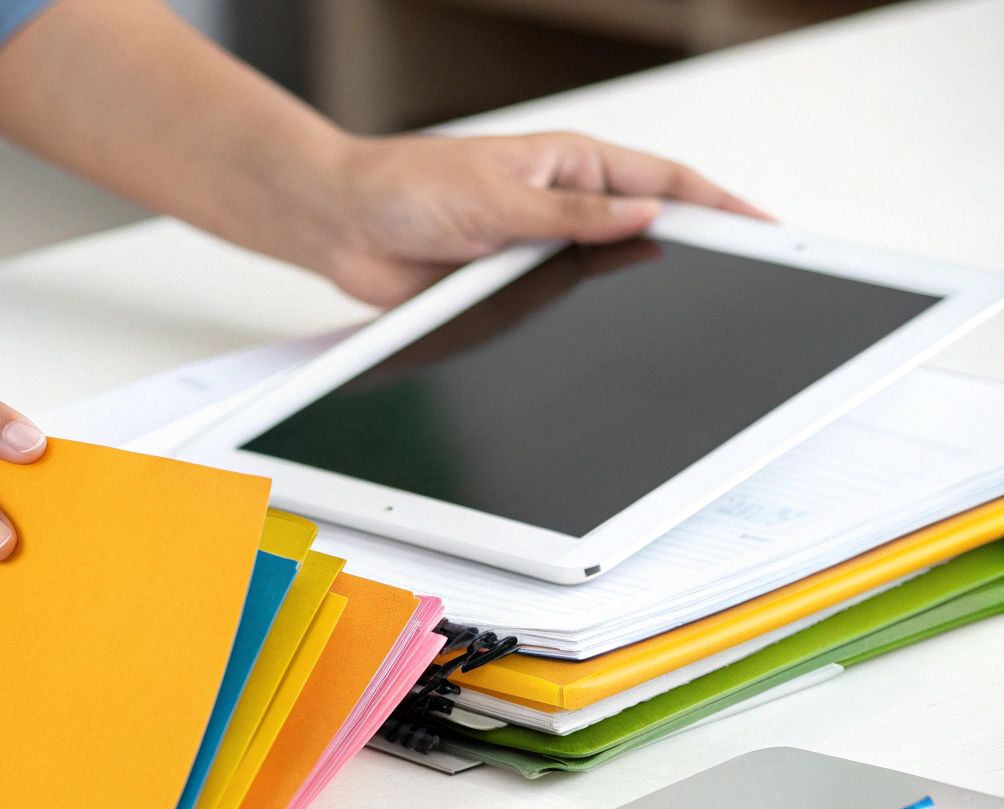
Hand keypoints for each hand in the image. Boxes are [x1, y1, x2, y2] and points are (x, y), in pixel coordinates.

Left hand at [319, 132, 770, 305]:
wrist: (345, 226)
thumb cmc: (408, 186)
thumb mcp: (496, 195)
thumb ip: (570, 214)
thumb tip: (645, 218)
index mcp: (570, 164)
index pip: (664, 183)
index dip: (719, 204)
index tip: (765, 226)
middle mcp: (563, 206)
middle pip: (649, 231)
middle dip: (699, 253)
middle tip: (753, 281)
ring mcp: (541, 249)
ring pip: (609, 275)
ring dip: (643, 294)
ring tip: (696, 318)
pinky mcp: (514, 289)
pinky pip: (564, 310)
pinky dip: (590, 325)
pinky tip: (615, 342)